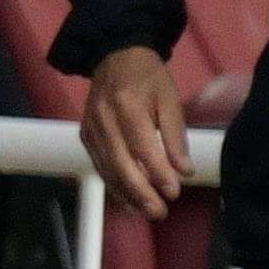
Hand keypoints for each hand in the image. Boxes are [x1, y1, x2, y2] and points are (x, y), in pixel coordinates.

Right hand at [82, 43, 193, 218]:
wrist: (114, 56)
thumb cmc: (148, 78)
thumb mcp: (170, 100)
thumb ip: (175, 136)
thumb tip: (184, 170)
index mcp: (127, 107)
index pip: (143, 148)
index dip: (158, 173)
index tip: (174, 192)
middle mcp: (104, 120)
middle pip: (121, 164)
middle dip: (140, 192)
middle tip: (159, 212)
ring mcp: (90, 128)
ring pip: (107, 169)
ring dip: (126, 194)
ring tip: (146, 212)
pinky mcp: (85, 135)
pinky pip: (99, 165)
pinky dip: (113, 184)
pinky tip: (128, 199)